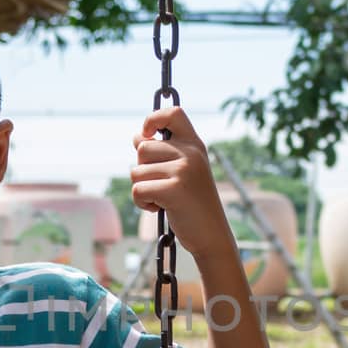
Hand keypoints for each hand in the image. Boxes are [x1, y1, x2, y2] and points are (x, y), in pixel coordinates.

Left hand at [130, 105, 230, 257]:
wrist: (211, 234)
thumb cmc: (193, 203)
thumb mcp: (182, 171)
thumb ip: (162, 153)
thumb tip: (138, 137)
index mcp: (195, 145)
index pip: (173, 114)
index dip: (153, 119)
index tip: (146, 134)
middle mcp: (191, 154)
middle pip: (143, 148)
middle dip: (142, 170)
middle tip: (160, 186)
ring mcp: (184, 170)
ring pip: (136, 171)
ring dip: (142, 189)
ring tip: (161, 199)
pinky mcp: (174, 190)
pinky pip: (138, 190)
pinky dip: (142, 203)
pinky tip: (158, 208)